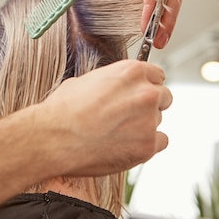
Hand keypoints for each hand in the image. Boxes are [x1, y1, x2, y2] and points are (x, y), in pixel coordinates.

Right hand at [40, 60, 171, 176]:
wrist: (55, 138)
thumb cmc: (64, 110)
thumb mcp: (86, 81)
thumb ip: (112, 83)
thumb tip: (114, 89)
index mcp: (132, 72)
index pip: (157, 75)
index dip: (147, 85)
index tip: (140, 93)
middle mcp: (146, 93)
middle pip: (164, 97)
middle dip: (149, 105)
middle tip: (129, 115)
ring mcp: (149, 121)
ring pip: (158, 121)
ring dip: (144, 125)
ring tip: (117, 132)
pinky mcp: (147, 146)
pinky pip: (160, 142)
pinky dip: (147, 144)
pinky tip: (126, 144)